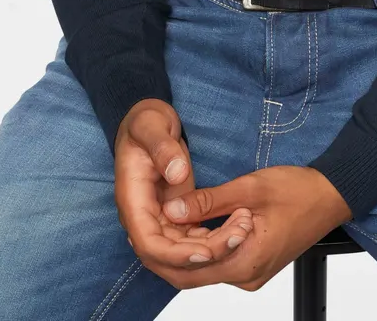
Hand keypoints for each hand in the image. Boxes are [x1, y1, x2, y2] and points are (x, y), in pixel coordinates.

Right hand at [113, 99, 254, 279]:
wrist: (148, 120)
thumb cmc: (146, 121)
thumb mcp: (151, 126)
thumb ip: (163, 149)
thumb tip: (177, 175)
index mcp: (132, 200)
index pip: (149, 244)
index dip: (176, 255)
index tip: (206, 252)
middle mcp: (144, 217)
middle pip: (169, 255)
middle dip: (203, 254)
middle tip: (238, 238)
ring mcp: (160, 217)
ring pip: (183, 250)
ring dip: (213, 248)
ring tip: (244, 230)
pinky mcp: (175, 214)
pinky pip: (192, 237)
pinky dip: (214, 238)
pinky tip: (237, 228)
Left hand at [157, 164, 353, 291]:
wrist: (332, 196)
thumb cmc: (298, 190)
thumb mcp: (250, 188)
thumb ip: (209, 202)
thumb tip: (173, 209)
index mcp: (245, 261)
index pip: (189, 270)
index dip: (161, 253)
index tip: (140, 230)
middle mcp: (246, 275)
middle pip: (193, 274)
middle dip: (166, 253)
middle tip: (143, 227)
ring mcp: (250, 271)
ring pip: (204, 268)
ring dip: (182, 248)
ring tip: (160, 221)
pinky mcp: (253, 261)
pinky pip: (218, 260)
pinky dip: (200, 245)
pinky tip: (187, 223)